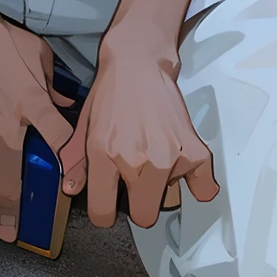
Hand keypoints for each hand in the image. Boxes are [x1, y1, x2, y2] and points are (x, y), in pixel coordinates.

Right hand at [0, 17, 74, 243]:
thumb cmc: (7, 40)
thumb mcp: (40, 56)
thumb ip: (55, 85)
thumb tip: (66, 104)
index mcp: (31, 104)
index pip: (57, 140)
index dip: (71, 163)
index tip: (76, 182)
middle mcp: (8, 124)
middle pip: (11, 177)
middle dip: (11, 209)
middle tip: (11, 234)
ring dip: (2, 181)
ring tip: (8, 197)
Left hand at [59, 33, 217, 229]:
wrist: (138, 60)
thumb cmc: (112, 91)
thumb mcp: (86, 125)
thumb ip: (77, 161)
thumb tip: (71, 190)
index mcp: (104, 153)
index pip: (103, 214)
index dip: (105, 211)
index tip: (111, 201)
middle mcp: (135, 159)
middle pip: (143, 216)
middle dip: (139, 202)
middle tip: (137, 180)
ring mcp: (167, 155)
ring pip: (169, 203)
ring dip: (164, 187)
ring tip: (156, 159)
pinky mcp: (193, 148)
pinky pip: (204, 189)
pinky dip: (197, 183)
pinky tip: (183, 166)